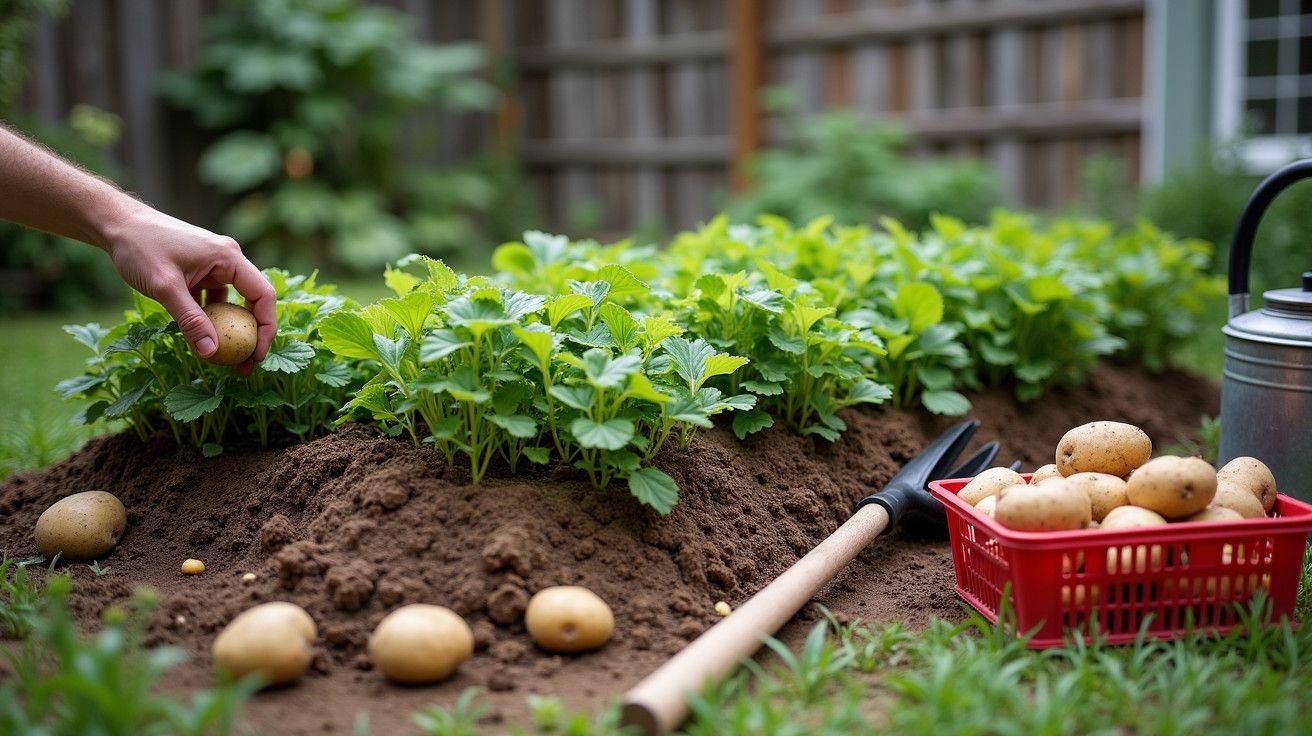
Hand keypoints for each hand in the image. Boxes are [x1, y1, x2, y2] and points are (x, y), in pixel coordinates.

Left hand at [103, 203, 275, 375]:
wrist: (116, 224)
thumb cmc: (140, 247)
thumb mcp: (165, 287)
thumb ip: (190, 320)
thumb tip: (211, 352)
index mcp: (229, 257)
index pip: (263, 295)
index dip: (266, 328)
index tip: (257, 356)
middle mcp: (227, 260)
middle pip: (252, 302)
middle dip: (251, 335)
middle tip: (244, 365)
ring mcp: (214, 266)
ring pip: (232, 304)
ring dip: (229, 330)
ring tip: (223, 356)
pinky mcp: (200, 273)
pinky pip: (213, 301)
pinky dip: (209, 320)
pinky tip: (199, 337)